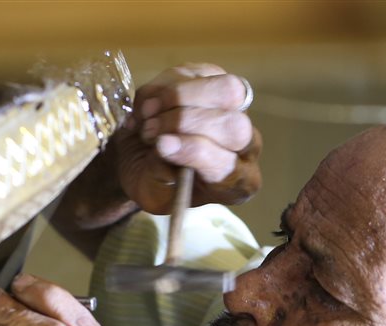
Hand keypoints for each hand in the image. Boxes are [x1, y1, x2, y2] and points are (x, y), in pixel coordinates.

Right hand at [58, 63, 262, 228]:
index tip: (161, 145)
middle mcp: (245, 146)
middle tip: (150, 131)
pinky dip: (162, 88)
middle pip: (235, 124)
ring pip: (223, 90)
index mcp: (237, 183)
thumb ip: (160, 176)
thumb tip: (164, 145)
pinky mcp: (214, 79)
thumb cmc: (153, 181)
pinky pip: (194, 73)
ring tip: (146, 119)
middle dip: (186, 122)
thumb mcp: (152, 192)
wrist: (140, 157)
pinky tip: (148, 107)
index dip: (194, 151)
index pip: (229, 163)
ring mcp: (234, 108)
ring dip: (174, 100)